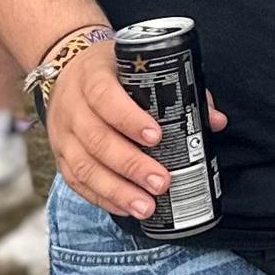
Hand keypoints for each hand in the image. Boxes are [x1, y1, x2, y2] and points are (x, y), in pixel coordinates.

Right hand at [47, 49, 227, 220]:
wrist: (68, 69)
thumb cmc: (112, 70)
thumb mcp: (138, 66)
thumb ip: (178, 89)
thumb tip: (214, 120)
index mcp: (91, 76)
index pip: (105, 97)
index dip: (129, 119)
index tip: (156, 137)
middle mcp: (72, 107)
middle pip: (97, 140)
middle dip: (131, 165)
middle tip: (160, 182)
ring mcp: (62, 134)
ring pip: (84, 167)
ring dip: (117, 191)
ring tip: (146, 206)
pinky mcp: (60, 156)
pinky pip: (76, 182)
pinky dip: (102, 197)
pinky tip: (125, 208)